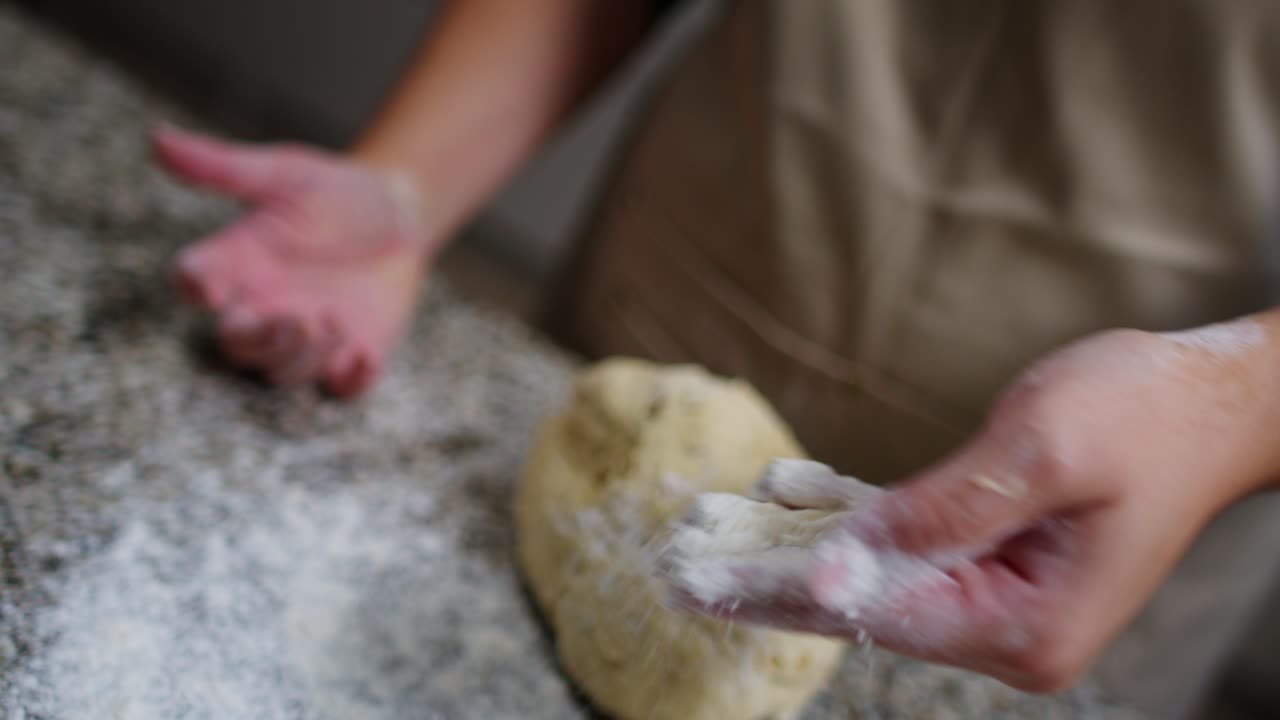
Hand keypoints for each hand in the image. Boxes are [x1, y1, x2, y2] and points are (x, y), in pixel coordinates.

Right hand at [153, 126, 433, 396]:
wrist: (400, 214)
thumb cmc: (334, 191)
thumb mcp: (286, 172)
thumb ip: (227, 167)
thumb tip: (157, 138)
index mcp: (240, 262)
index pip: (194, 283)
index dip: (194, 288)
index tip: (208, 286)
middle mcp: (264, 306)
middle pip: (236, 346)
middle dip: (260, 341)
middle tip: (295, 319)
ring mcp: (307, 335)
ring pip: (284, 371)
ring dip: (304, 356)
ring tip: (333, 319)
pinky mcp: (351, 352)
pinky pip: (342, 388)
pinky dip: (350, 381)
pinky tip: (363, 356)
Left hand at [664, 323, 1276, 691]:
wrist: (1206, 400)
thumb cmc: (1141, 416)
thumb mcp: (1040, 452)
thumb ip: (939, 517)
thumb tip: (838, 572)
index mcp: (1024, 627)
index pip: (873, 612)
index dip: (775, 594)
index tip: (695, 578)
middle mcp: (1006, 630)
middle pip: (860, 605)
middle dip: (763, 582)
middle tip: (674, 565)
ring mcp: (996, 601)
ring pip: (869, 575)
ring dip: (787, 550)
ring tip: (704, 533)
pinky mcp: (988, 562)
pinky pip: (898, 547)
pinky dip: (838, 522)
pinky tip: (779, 497)